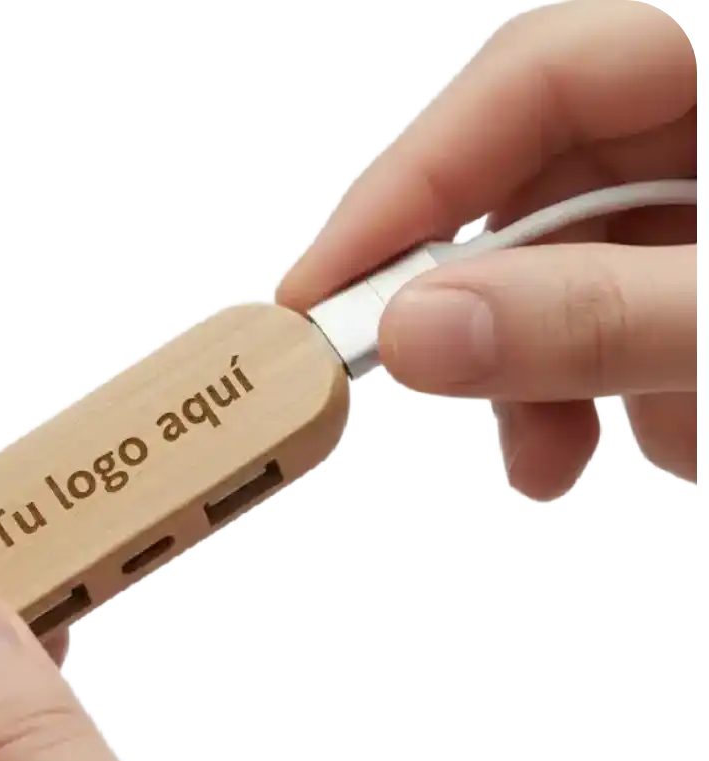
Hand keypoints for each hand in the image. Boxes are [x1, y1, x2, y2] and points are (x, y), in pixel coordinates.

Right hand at [275, 0, 699, 500]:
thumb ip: (597, 317)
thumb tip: (417, 336)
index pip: (524, 76)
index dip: (406, 192)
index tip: (314, 302)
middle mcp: (708, 91)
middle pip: (539, 177)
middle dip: (491, 317)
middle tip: (441, 406)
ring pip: (581, 249)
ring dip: (559, 367)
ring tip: (566, 460)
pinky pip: (636, 284)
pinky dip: (625, 368)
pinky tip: (671, 430)